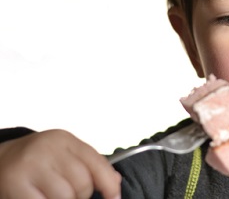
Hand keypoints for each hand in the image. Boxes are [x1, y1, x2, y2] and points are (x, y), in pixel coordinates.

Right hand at [0, 129, 120, 198]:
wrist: (0, 159)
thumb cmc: (36, 161)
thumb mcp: (63, 154)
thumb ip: (88, 165)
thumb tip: (114, 183)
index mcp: (64, 140)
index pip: (97, 162)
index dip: (109, 184)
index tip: (114, 198)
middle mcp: (48, 148)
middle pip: (82, 182)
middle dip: (81, 196)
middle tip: (71, 196)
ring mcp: (31, 164)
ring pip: (65, 196)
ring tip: (54, 197)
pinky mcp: (15, 182)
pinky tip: (42, 198)